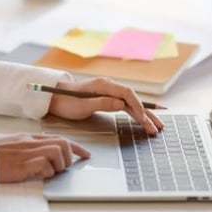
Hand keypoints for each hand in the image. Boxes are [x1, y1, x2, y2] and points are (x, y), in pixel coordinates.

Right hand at [0, 133, 89, 182]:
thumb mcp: (13, 146)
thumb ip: (30, 148)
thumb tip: (46, 158)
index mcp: (29, 137)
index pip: (59, 138)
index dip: (76, 146)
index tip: (86, 154)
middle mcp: (30, 142)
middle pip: (62, 143)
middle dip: (70, 156)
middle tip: (65, 167)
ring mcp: (27, 153)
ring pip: (57, 152)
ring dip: (58, 165)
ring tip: (49, 172)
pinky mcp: (22, 165)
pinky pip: (44, 165)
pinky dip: (46, 172)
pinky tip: (38, 175)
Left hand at [48, 78, 164, 134]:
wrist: (55, 98)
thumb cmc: (66, 102)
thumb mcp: (82, 105)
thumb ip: (102, 103)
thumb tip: (121, 104)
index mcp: (104, 85)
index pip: (127, 94)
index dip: (137, 106)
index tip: (143, 119)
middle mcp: (109, 86)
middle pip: (133, 99)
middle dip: (147, 113)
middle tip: (157, 126)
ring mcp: (110, 92)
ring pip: (131, 104)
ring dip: (144, 115)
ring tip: (155, 126)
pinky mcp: (108, 98)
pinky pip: (126, 106)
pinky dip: (135, 114)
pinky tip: (144, 119)